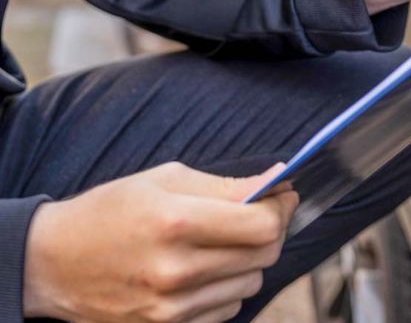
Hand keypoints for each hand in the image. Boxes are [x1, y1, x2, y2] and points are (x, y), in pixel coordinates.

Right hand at [24, 162, 297, 322]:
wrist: (53, 263)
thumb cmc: (109, 212)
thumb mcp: (165, 179)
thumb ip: (226, 184)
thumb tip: (278, 182)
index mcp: (176, 223)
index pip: (262, 224)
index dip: (282, 207)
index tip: (283, 194)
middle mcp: (176, 270)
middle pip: (265, 254)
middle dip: (273, 228)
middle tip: (264, 211)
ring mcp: (172, 307)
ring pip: (251, 282)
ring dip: (250, 259)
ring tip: (225, 240)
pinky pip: (229, 307)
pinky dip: (229, 286)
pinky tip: (206, 268)